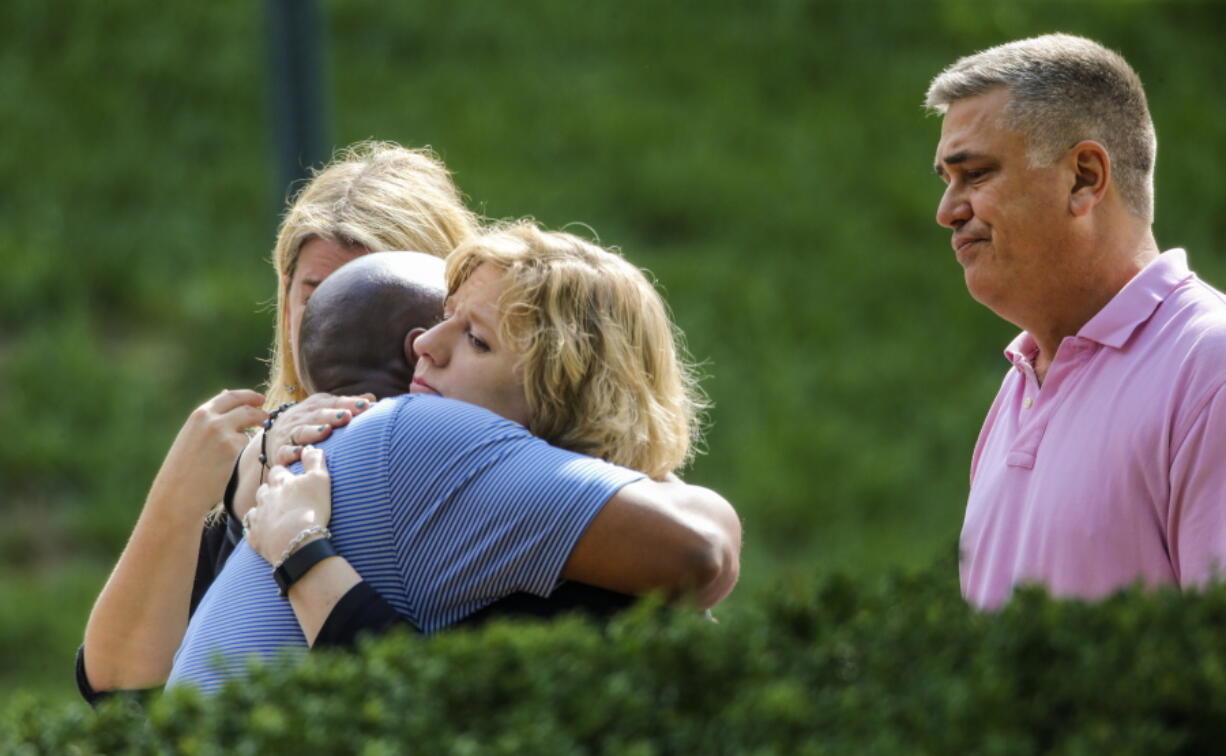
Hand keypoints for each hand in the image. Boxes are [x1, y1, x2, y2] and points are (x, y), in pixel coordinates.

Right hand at [148, 389, 266, 522]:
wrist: (178, 494)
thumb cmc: (182, 468)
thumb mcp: (192, 435)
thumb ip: (210, 417)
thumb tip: (227, 393)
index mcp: (200, 415)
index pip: (230, 396)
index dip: (248, 396)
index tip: (260, 400)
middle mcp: (213, 421)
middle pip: (247, 408)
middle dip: (260, 412)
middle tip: (267, 416)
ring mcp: (225, 435)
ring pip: (249, 430)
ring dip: (251, 437)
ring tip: (237, 452)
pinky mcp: (234, 451)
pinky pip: (247, 448)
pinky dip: (244, 454)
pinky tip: (230, 465)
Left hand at [247, 446, 332, 564]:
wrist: (296, 540)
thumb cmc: (311, 508)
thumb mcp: (320, 479)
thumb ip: (314, 460)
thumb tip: (308, 447)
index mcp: (280, 482)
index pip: (278, 471)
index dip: (284, 474)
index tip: (291, 478)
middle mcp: (265, 497)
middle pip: (264, 489)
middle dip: (271, 491)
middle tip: (284, 498)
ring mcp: (258, 517)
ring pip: (256, 509)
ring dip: (264, 509)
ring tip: (276, 516)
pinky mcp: (255, 537)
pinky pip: (252, 531)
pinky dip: (258, 531)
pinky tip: (266, 534)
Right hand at [263, 392, 375, 467]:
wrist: (271, 436)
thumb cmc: (309, 422)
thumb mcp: (325, 410)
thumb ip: (347, 405)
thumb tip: (372, 399)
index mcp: (316, 406)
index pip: (334, 402)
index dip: (349, 403)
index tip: (366, 406)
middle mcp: (302, 417)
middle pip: (318, 415)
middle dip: (333, 415)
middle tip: (347, 416)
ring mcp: (290, 434)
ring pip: (301, 431)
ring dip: (313, 431)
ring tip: (326, 431)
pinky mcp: (279, 452)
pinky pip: (284, 452)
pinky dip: (291, 453)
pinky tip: (300, 453)